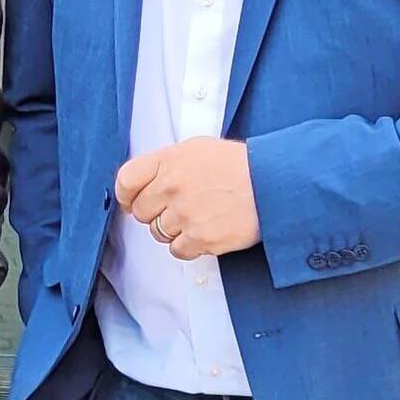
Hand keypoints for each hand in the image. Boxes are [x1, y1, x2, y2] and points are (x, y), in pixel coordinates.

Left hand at [115, 137, 260, 260]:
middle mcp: (172, 186)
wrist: (274, 184)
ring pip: (158, 233)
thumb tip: (145, 182)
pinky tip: (204, 232)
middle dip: (154, 213)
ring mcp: (185, 214)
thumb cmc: (239, 165)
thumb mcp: (198, 149)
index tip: (131, 201)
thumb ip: (167, 163)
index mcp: (169, 160)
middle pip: (140, 212)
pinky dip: (188, 246)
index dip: (126, 195)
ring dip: (173, 230)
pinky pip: (177, 250)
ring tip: (197, 218)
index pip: (125, 180)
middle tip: (176, 209)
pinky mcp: (201, 238)